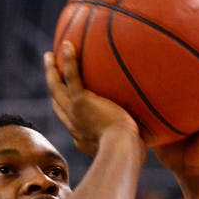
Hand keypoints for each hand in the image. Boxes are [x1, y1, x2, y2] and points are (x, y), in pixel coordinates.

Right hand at [44, 41, 141, 156]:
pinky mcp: (80, 103)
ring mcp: (74, 113)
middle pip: (57, 103)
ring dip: (51, 71)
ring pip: (57, 88)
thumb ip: (133, 144)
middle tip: (51, 72)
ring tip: (50, 56)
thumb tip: (148, 145)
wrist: (123, 150)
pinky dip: (69, 61)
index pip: (69, 120)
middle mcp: (74, 126)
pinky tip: (67, 44)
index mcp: (82, 138)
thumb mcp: (130, 150)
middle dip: (53, 87)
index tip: (66, 97)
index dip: (64, 108)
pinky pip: (72, 77)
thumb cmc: (132, 154)